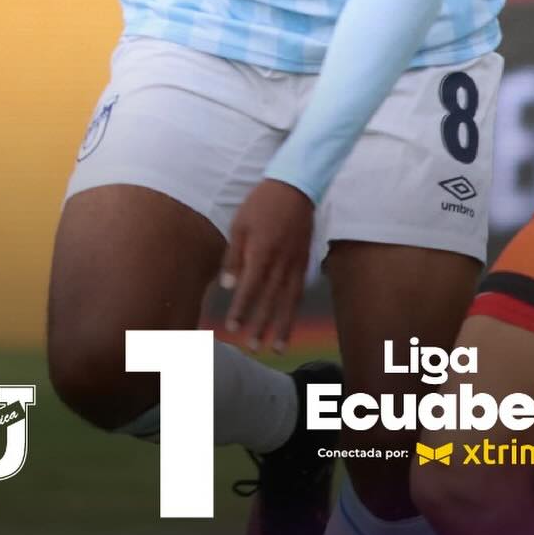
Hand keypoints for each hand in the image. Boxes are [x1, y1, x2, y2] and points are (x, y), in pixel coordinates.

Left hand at [220, 179, 315, 353]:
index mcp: (262, 251)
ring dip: (282, 326)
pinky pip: (300, 290)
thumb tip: (228, 286)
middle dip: (261, 325)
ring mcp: (296, 262)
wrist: (296, 186)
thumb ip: (234, 256)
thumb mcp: (239, 224)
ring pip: (289, 300)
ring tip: (277, 348)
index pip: (250, 287)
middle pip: (270, 299)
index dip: (241, 308)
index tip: (232, 327)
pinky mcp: (305, 260)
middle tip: (251, 347)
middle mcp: (281, 261)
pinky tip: (290, 323)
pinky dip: (295, 309)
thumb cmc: (261, 204)